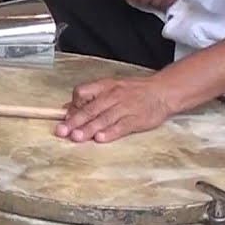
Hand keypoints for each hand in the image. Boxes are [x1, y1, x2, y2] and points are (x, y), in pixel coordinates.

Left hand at [57, 76, 173, 142]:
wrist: (161, 92)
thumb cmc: (134, 91)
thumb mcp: (111, 87)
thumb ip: (90, 99)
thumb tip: (67, 109)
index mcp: (105, 86)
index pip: (82, 92)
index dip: (73, 106)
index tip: (64, 118)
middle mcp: (113, 96)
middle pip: (91, 109)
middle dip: (75, 121)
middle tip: (62, 131)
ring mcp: (125, 108)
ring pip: (103, 119)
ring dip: (88, 129)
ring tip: (76, 137)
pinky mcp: (136, 120)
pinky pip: (121, 126)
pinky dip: (110, 133)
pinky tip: (100, 138)